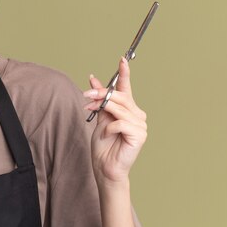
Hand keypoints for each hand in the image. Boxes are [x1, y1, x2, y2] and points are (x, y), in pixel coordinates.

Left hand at [83, 58, 147, 183]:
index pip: (126, 88)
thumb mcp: (98, 118)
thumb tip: (93, 78)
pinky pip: (120, 122)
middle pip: (119, 96)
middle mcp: (137, 115)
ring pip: (119, 107)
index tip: (122, 59)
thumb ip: (98, 99)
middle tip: (85, 94)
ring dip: (101, 108)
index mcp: (128, 110)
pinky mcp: (140, 135)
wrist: (105, 167)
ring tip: (89, 112)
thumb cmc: (103, 146)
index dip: (124, 73)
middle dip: (100, 93)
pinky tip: (107, 135)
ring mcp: (141, 125)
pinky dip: (109, 127)